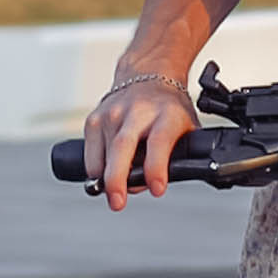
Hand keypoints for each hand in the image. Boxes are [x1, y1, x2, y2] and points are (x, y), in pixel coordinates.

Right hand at [81, 74, 198, 208]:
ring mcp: (112, 114)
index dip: (157, 168)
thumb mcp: (186, 127)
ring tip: (116, 191)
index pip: (159, 142)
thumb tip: (160, 186)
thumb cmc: (168, 107)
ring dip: (108, 179)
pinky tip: (107, 172)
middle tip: (117, 202)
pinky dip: (97, 170)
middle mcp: (137, 112)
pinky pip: (91, 154)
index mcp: (166, 114)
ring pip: (104, 155)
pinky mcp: (94, 119)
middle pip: (123, 147)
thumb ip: (182, 156)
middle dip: (118, 179)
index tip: (157, 188)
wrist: (148, 75)